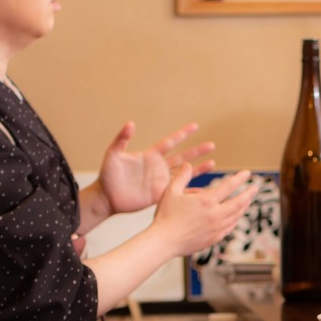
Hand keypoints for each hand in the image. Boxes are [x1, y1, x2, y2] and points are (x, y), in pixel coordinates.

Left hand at [97, 122, 216, 215]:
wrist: (107, 197)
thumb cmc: (108, 175)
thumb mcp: (113, 154)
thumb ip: (122, 139)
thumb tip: (130, 123)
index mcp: (150, 156)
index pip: (170, 142)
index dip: (183, 134)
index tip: (195, 126)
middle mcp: (159, 167)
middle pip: (183, 157)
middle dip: (197, 151)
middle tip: (211, 145)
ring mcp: (161, 181)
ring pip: (184, 173)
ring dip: (198, 169)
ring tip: (212, 163)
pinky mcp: (161, 194)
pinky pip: (179, 191)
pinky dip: (191, 191)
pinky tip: (203, 191)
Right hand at [153, 166, 256, 257]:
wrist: (164, 242)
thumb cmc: (165, 216)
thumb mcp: (170, 192)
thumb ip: (181, 177)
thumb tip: (188, 165)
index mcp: (206, 201)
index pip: (229, 186)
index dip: (240, 178)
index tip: (247, 173)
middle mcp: (215, 215)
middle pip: (239, 202)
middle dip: (249, 193)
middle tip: (255, 187)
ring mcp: (217, 228)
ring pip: (237, 216)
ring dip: (244, 206)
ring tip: (248, 200)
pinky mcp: (214, 238)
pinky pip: (230, 228)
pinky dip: (235, 220)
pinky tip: (236, 217)